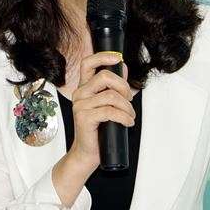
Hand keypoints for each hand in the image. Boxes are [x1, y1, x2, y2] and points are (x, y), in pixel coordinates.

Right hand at [52, 52, 133, 204]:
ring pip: (111, 96)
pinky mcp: (84, 118)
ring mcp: (80, 106)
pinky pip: (110, 111)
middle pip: (104, 77)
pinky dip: (124, 117)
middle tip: (129, 99)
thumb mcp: (107, 104)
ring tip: (130, 116)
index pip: (88, 63)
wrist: (87, 153)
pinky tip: (128, 122)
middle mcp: (79, 94)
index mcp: (84, 87)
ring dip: (127, 107)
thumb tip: (123, 67)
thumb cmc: (98, 129)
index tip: (117, 59)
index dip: (103, 56)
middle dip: (123, 86)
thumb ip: (113, 86)